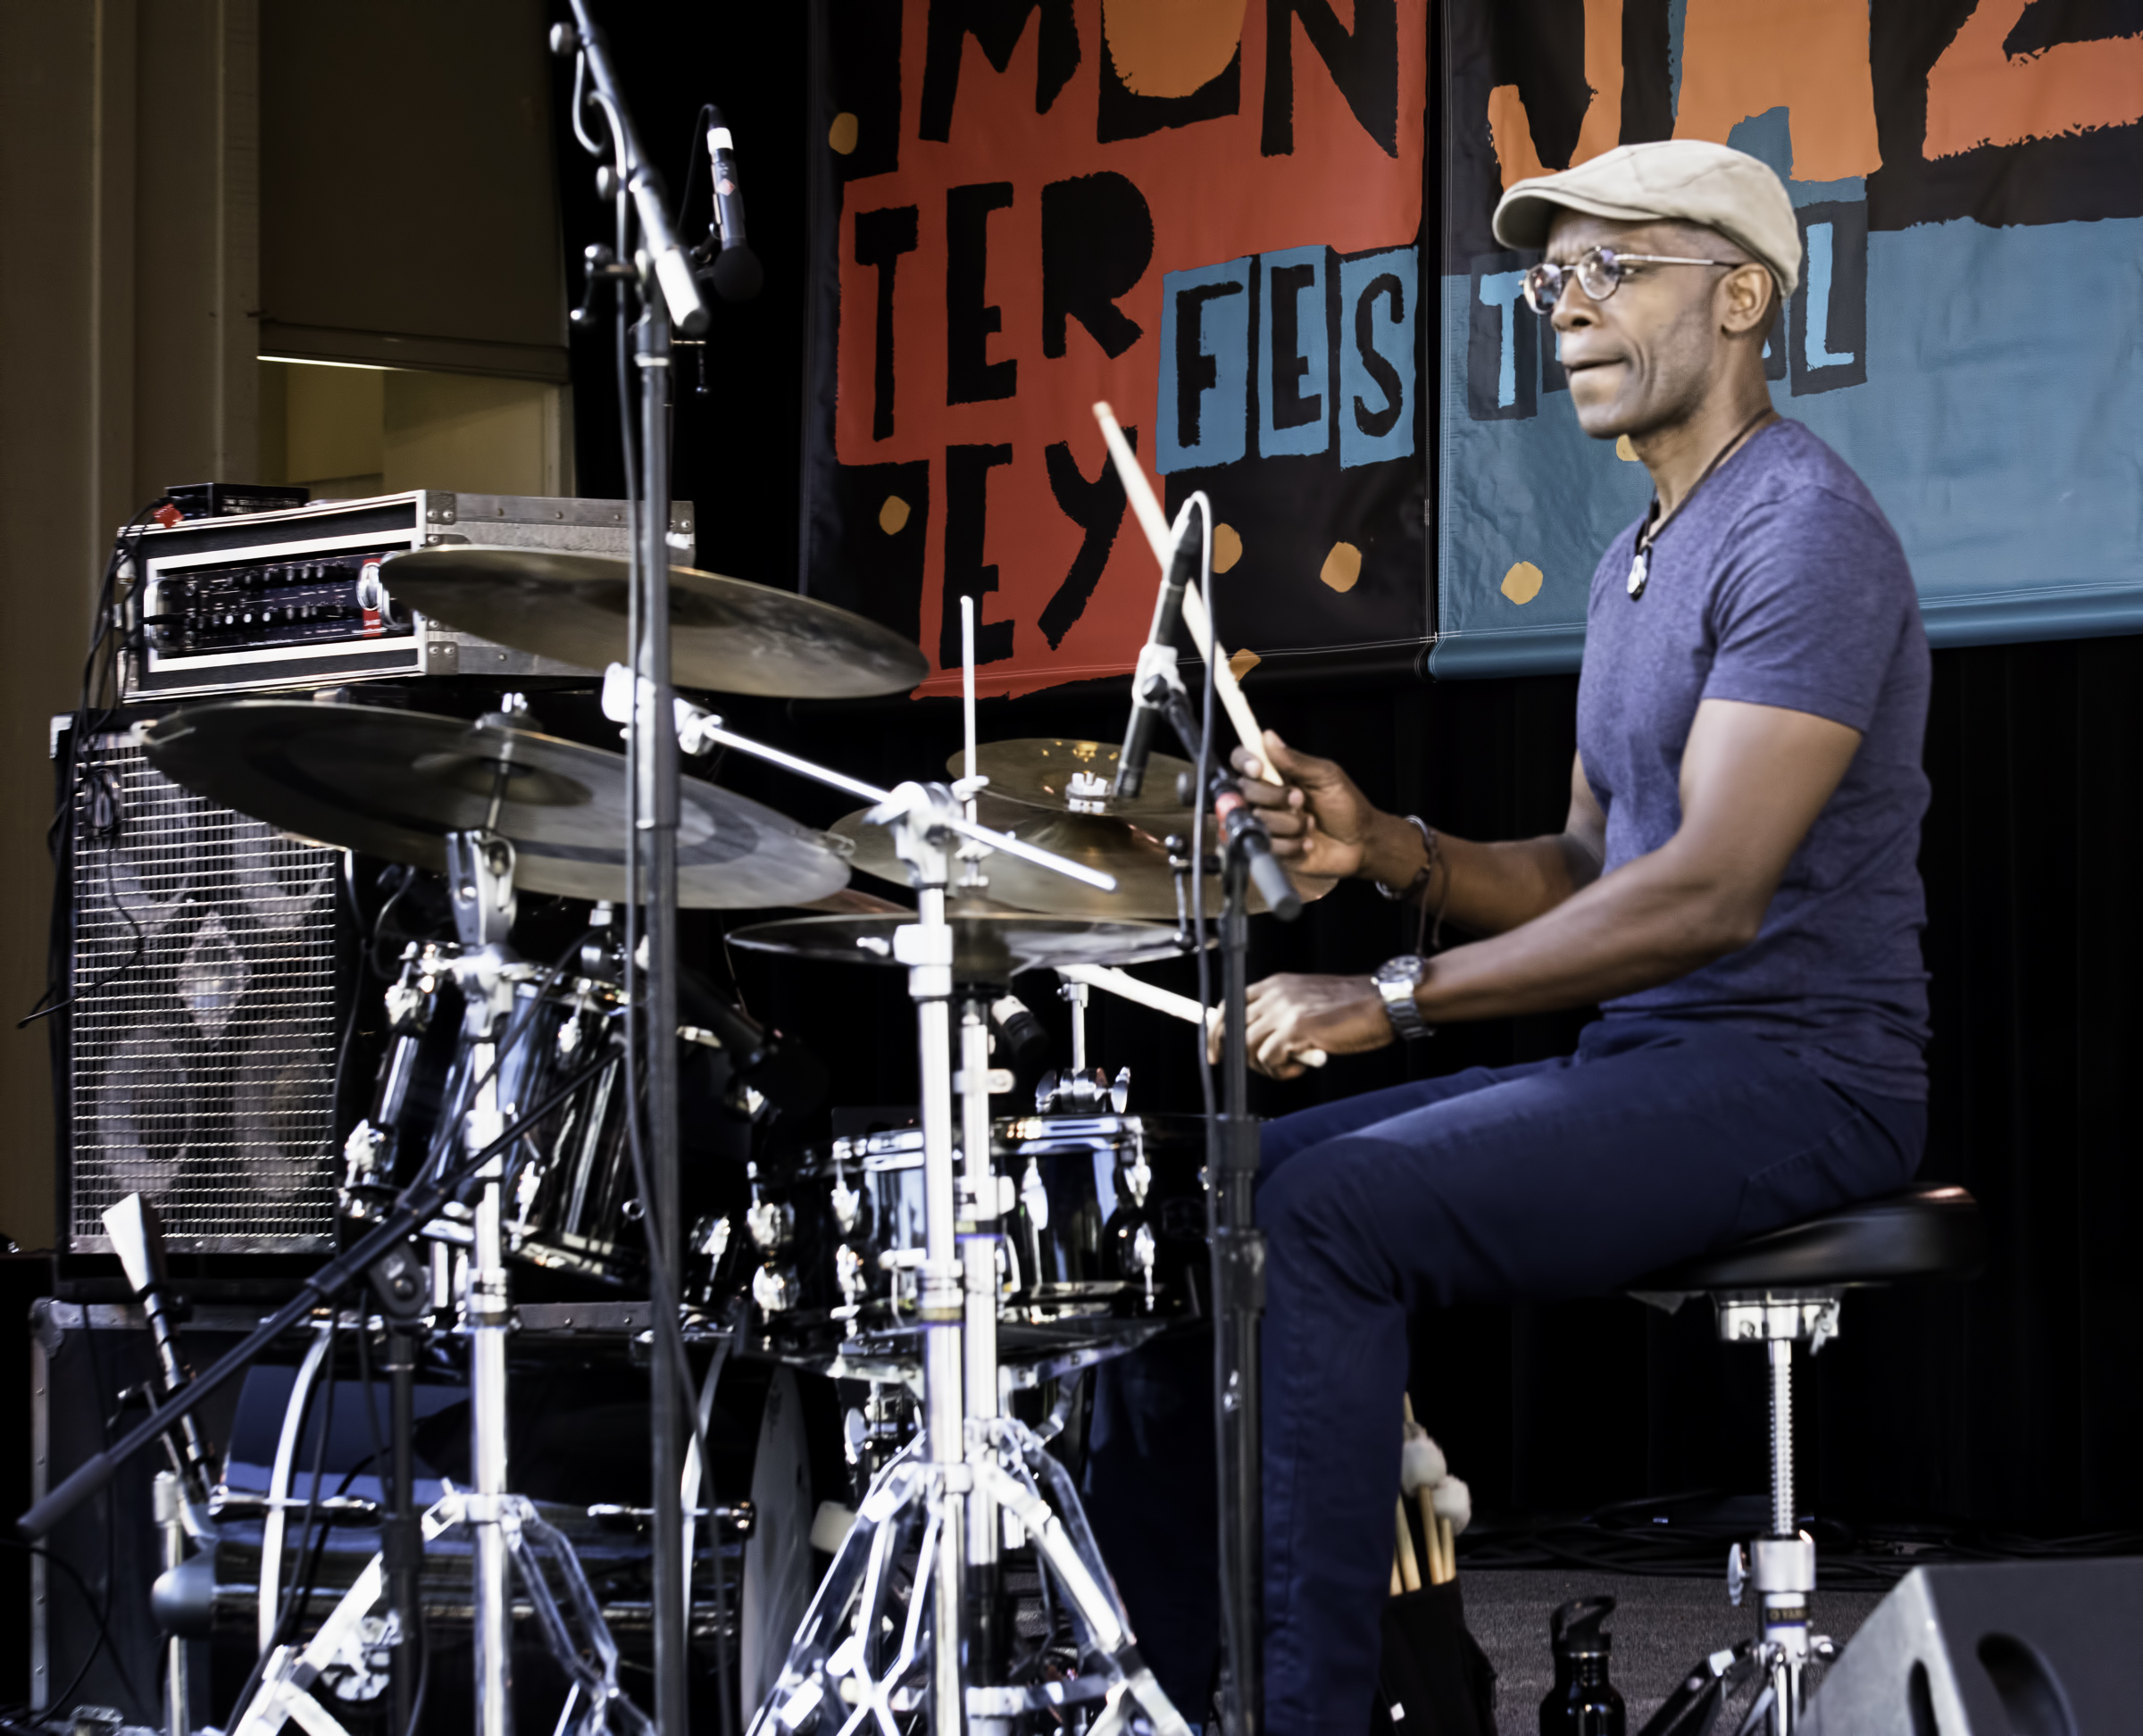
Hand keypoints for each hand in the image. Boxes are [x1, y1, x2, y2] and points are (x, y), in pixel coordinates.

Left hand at [1207, 972, 1395, 1078]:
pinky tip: (1299, 1068)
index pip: (1230, 1004)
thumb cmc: (1353, 1007)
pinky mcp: (1295, 1028)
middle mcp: (1274, 994)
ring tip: (1289, 1068)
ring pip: (1247, 1046)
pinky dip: (1279, 1071)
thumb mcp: (1309, 1001)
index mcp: (1276, 984)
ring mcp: (1283, 1010)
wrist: (1383, 1003)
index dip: (1218, 1029)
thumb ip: (1284, 1015)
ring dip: (1264, 1066)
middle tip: (1255, 1069)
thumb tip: (1261, 1041)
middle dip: (1235, 1055)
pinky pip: (1268, 1058)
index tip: (1216, 1052)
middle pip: (1231, 1027)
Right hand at [1228, 731, 1381, 889]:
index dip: (1244, 762)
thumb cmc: (1346, 804)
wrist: (1360, 842)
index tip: (1259, 769)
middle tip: (1301, 800)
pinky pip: (1268, 846)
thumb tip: (1268, 736)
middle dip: (1276, 797)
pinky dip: (1292, 844)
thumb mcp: (1326, 777)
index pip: (1242, 760)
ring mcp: (1266, 824)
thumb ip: (1296, 760)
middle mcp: (1265, 797)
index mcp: (1275, 774)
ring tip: (1310, 824)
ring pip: (1257, 820)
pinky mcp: (1270, 849)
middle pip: (1245, 791)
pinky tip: (1307, 842)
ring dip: (1289, 824)